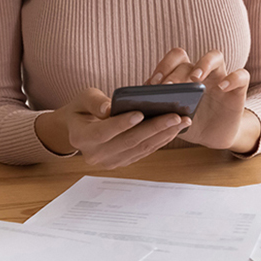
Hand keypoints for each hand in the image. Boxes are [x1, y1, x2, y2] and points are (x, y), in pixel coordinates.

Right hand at [34, 87, 190, 168]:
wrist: (78, 129)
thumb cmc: (82, 109)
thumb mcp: (82, 99)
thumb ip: (94, 102)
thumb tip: (109, 108)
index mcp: (81, 138)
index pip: (102, 133)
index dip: (121, 124)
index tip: (140, 113)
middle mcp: (96, 155)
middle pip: (128, 142)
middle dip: (154, 128)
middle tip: (175, 116)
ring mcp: (111, 162)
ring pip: (140, 148)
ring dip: (163, 135)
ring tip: (182, 121)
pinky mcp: (123, 162)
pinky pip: (145, 152)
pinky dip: (161, 140)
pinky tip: (175, 129)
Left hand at [148, 48, 260, 152]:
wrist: (212, 138)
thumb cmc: (189, 123)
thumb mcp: (173, 117)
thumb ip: (160, 108)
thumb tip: (141, 103)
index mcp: (182, 75)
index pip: (173, 59)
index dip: (163, 67)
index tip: (153, 83)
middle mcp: (201, 72)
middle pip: (189, 60)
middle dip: (176, 73)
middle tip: (168, 88)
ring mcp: (220, 77)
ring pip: (215, 56)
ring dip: (204, 64)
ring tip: (196, 79)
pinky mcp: (237, 89)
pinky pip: (241, 76)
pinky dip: (233, 78)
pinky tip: (223, 88)